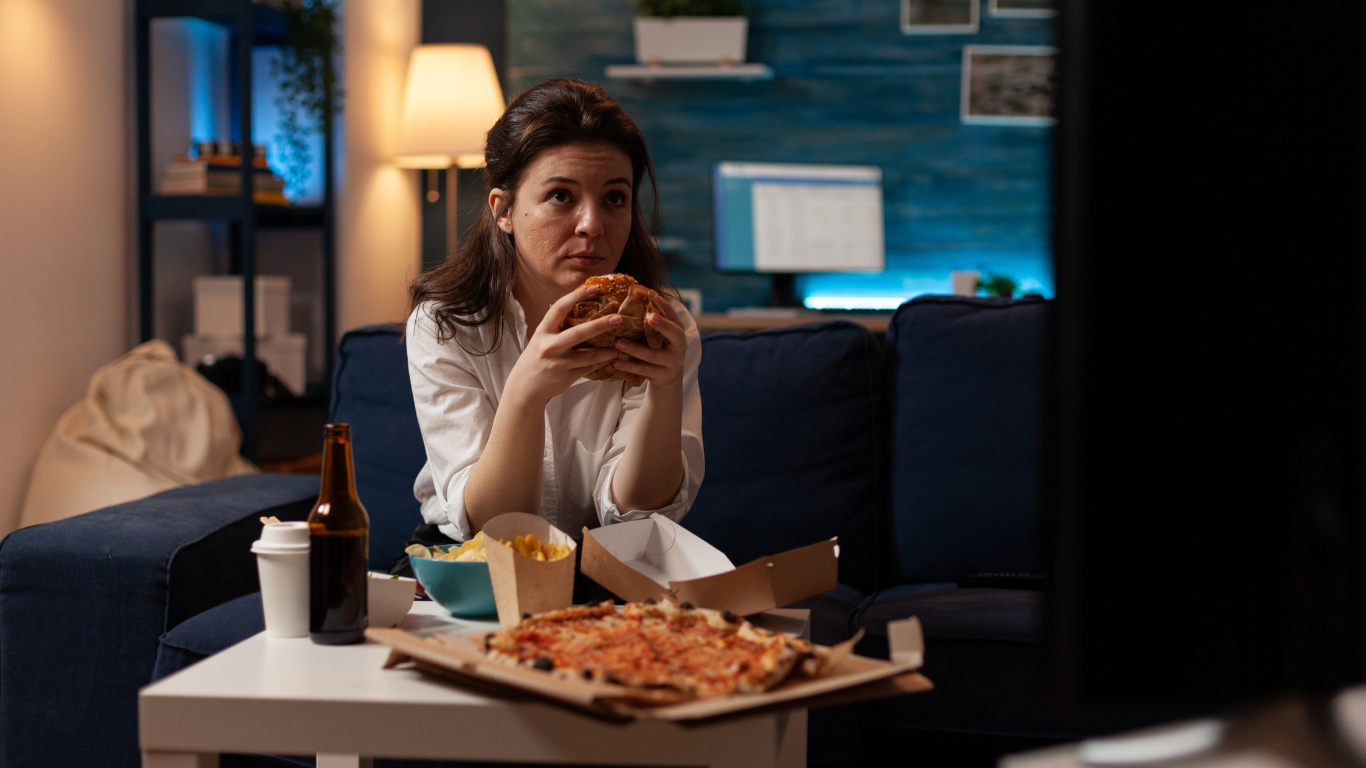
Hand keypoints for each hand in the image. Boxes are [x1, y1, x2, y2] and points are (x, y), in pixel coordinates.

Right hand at [504, 284, 623, 406]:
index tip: (594, 288)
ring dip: (607, 350)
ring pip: (589, 355)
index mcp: (543, 331)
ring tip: (621, 343)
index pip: (560, 308)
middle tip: (617, 318)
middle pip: (578, 333)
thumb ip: (558, 325)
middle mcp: (550, 346)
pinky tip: (612, 357)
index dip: (577, 296)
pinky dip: (602, 362)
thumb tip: (581, 304)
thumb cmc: (536, 357)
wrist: (525, 387)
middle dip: (600, 325)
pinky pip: (589, 368)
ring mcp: (559, 363)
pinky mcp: (567, 377)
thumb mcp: (541, 338)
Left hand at [611, 297, 687, 390]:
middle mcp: (680, 344)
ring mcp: (673, 361)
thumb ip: (650, 317)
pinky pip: (644, 370)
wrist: (668, 376)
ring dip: (635, 348)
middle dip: (663, 325)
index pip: (671, 312)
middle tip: (649, 317)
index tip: (644, 293)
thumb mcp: (658, 332)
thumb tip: (631, 291)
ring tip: (618, 342)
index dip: (659, 302)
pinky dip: (629, 366)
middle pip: (674, 333)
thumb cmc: (658, 346)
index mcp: (678, 328)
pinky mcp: (663, 375)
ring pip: (654, 355)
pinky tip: (616, 361)